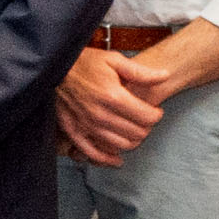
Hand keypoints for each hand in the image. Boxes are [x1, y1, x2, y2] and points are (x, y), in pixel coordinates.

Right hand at [55, 48, 161, 166]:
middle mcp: (101, 114)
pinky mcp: (73, 131)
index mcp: (113, 96)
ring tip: (131, 130)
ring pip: (121, 145)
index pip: (148, 117)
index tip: (154, 110)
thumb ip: (141, 71)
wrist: (53, 67)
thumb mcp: (113, 60)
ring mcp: (86, 125)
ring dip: (132, 140)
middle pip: (137, 133)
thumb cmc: (82, 63)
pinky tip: (116, 158)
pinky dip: (107, 159)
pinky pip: (93, 153)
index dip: (156, 114)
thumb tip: (165, 76)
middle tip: (143, 119)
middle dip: (146, 127)